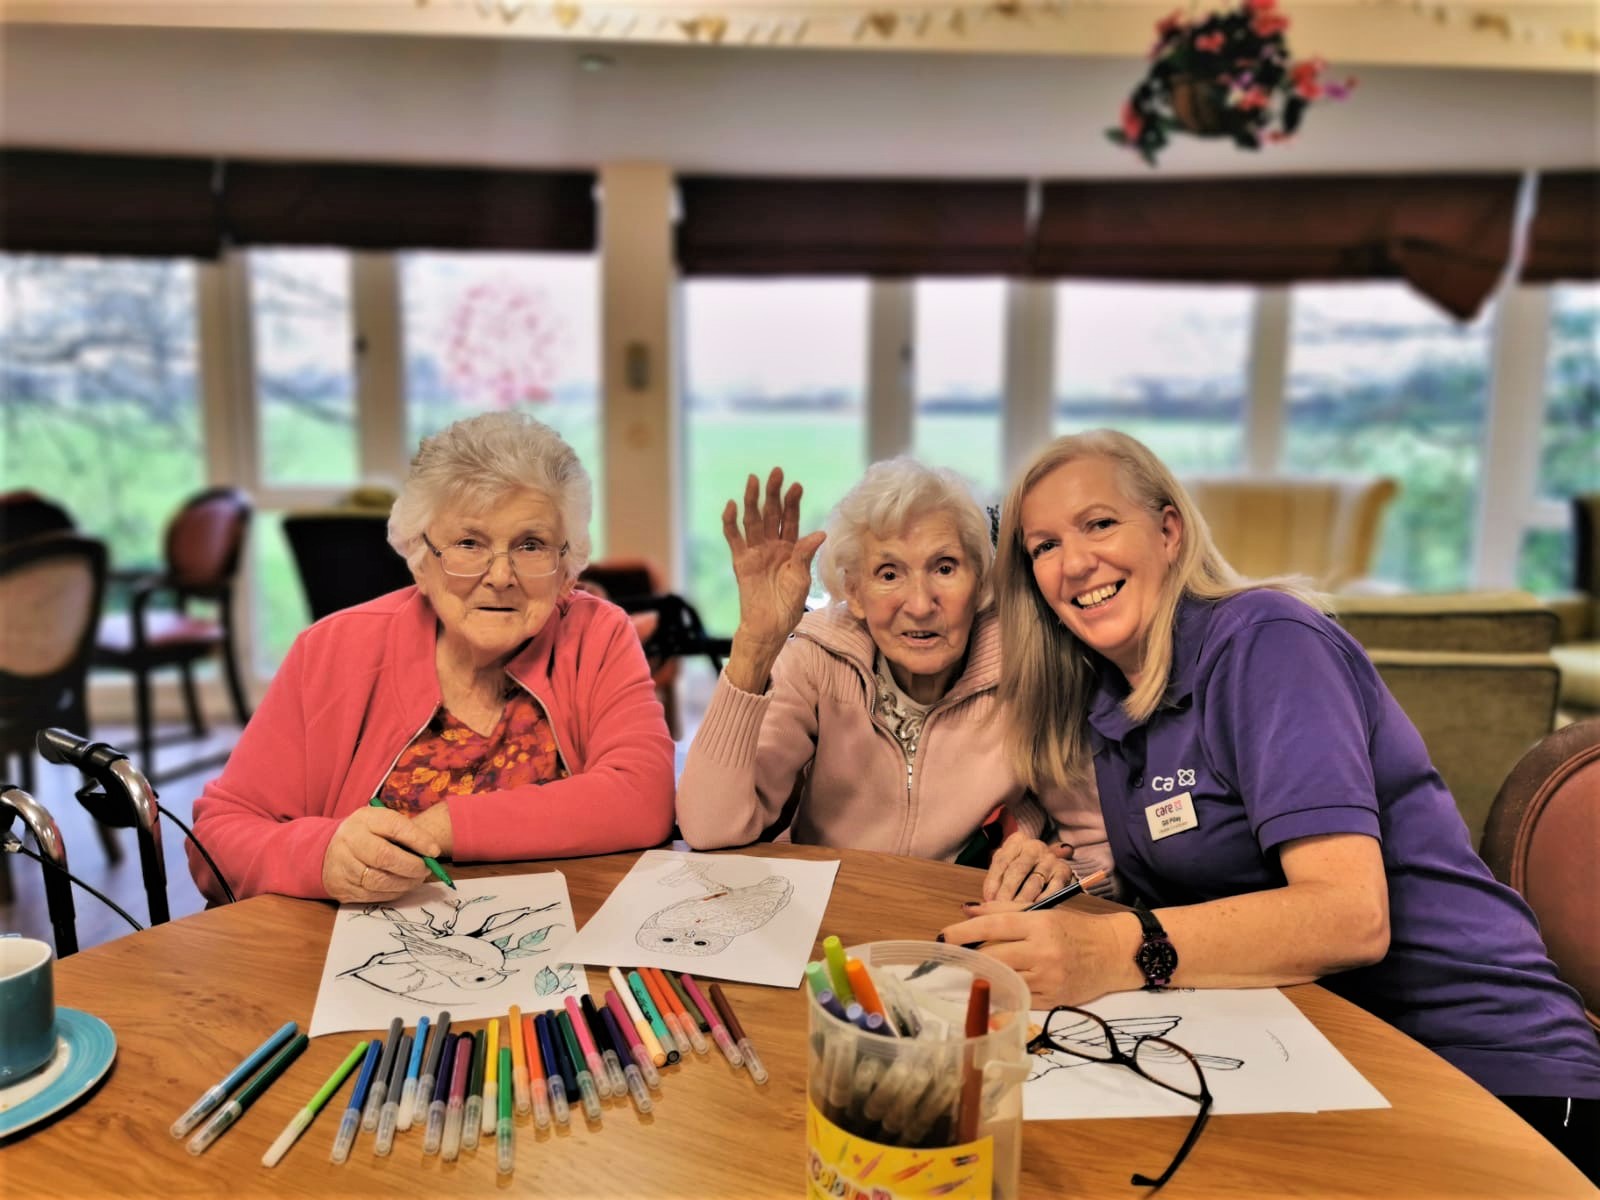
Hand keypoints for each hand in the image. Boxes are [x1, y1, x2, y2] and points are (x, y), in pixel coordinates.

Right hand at [321, 804, 444, 902]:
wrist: (328, 849)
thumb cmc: (367, 835)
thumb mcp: (383, 823)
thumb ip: (405, 834)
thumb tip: (431, 853)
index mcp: (364, 819)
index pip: (394, 827)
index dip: (418, 840)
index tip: (434, 851)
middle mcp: (349, 840)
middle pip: (384, 856)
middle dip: (412, 866)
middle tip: (426, 869)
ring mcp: (342, 865)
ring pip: (379, 880)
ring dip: (404, 883)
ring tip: (416, 879)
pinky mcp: (341, 887)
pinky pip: (372, 895)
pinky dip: (392, 893)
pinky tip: (400, 886)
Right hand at [722, 468, 825, 650]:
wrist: (769, 627)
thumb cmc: (789, 606)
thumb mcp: (801, 580)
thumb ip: (805, 555)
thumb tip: (820, 533)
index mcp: (791, 549)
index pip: (791, 520)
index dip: (793, 503)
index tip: (797, 486)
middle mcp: (772, 546)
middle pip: (771, 515)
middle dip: (773, 494)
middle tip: (776, 472)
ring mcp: (755, 552)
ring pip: (752, 521)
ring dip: (753, 501)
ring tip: (754, 481)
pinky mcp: (741, 562)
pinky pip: (734, 539)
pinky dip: (731, 523)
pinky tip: (732, 506)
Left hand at [939, 905, 1133, 1008]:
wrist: (1114, 954)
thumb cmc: (1076, 929)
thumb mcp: (1044, 912)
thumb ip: (1004, 910)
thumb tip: (967, 910)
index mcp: (1039, 924)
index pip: (993, 927)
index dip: (964, 932)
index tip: (944, 938)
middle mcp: (1043, 951)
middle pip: (993, 956)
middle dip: (972, 956)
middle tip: (957, 956)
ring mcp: (1048, 979)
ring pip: (1003, 978)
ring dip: (986, 974)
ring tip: (976, 969)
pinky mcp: (1052, 1000)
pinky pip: (1017, 998)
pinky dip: (1005, 990)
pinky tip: (999, 984)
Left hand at [982, 832, 1076, 903]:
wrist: (1046, 866)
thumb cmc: (1019, 870)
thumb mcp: (1005, 868)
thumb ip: (996, 881)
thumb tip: (987, 902)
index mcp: (1016, 841)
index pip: (1002, 860)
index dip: (993, 881)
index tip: (988, 899)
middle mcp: (1034, 846)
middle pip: (1018, 869)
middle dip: (1007, 892)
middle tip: (1000, 910)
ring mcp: (1050, 858)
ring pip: (1034, 881)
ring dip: (1023, 900)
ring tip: (1014, 914)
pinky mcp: (1064, 871)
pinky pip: (1053, 888)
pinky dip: (1043, 900)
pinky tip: (1035, 909)